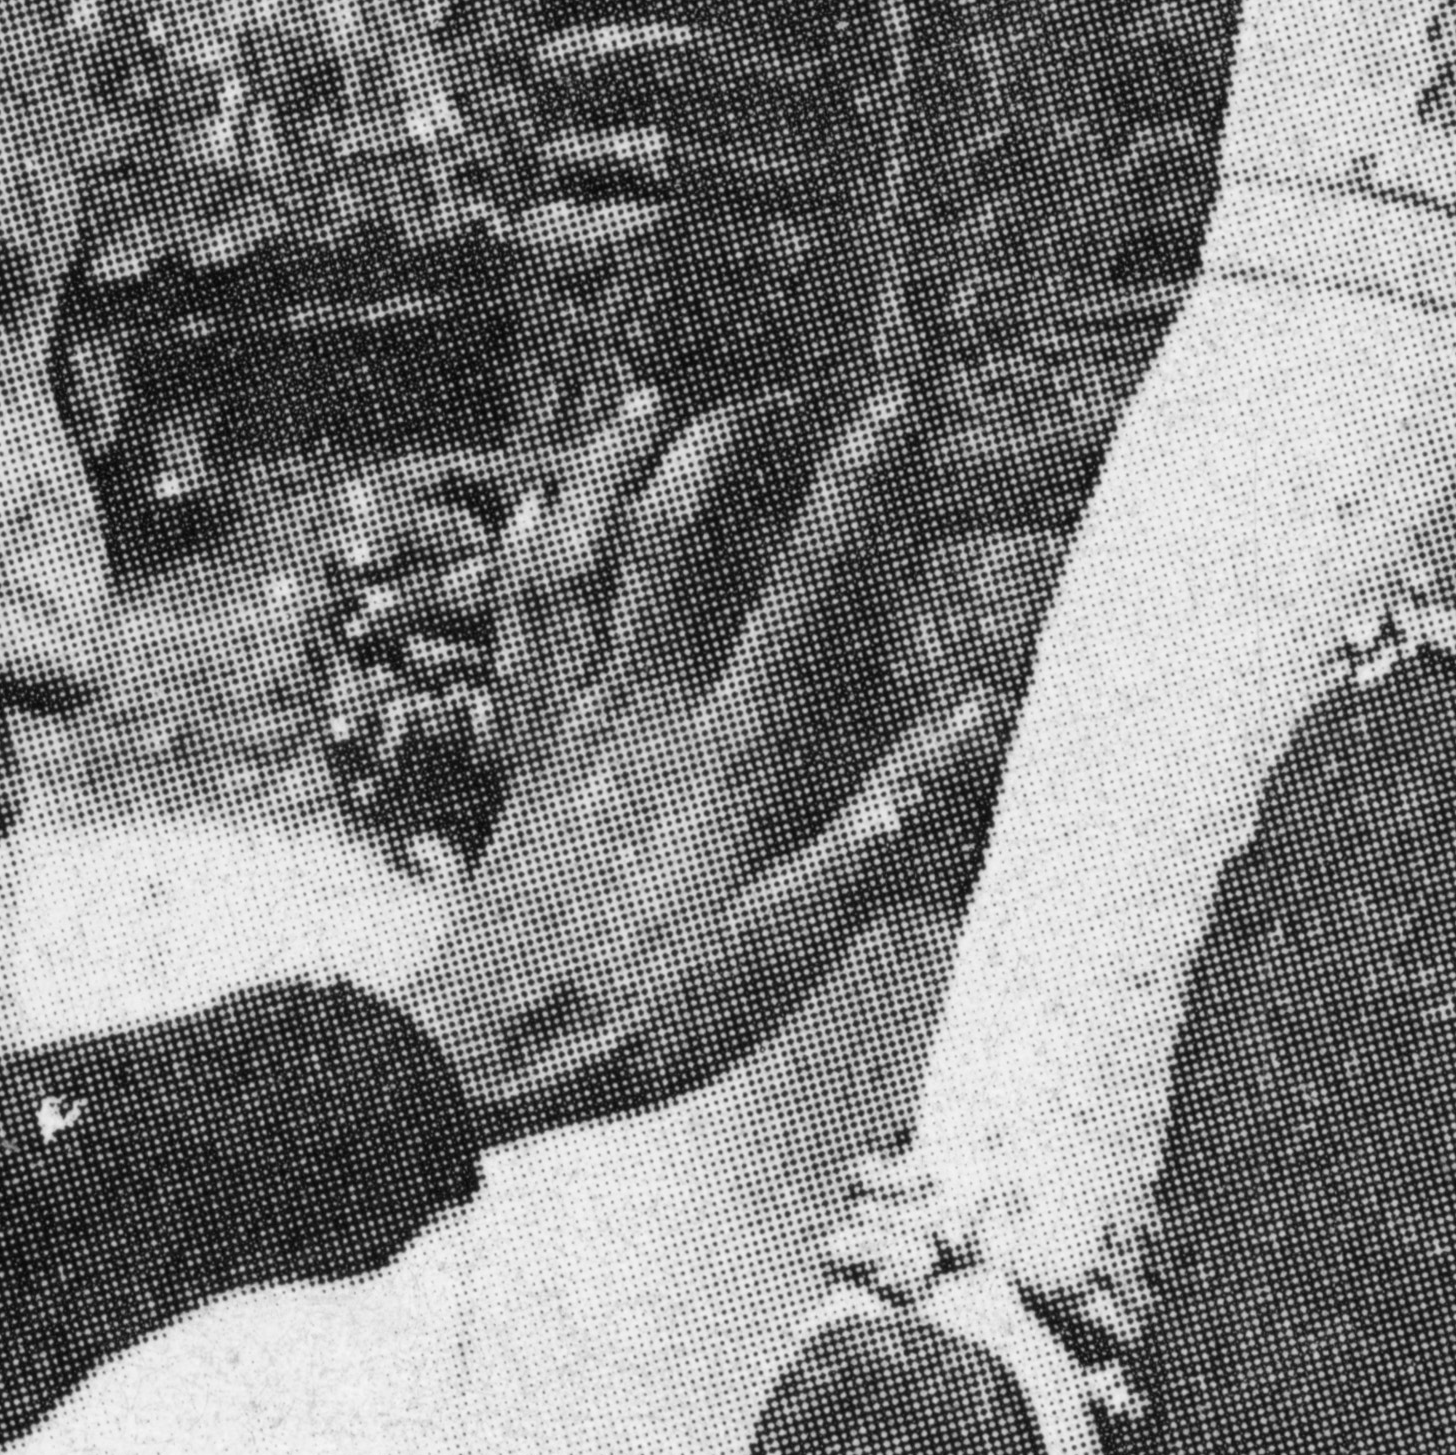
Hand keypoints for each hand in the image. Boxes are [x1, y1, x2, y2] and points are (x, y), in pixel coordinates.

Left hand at [404, 388, 1005, 1141]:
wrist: (483, 1057)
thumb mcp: (789, 947)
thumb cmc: (638, 1018)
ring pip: (574, 559)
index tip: (894, 406)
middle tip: (776, 398)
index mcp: (725, 755)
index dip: (855, 487)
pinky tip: (536, 525)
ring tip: (645, 406)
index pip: (806, 591)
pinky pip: (518, 632)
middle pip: (674, 539)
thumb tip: (972, 723)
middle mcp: (640, 714)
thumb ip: (880, 830)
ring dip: (609, 470)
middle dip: (727, 446)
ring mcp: (570, 728)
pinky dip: (527, 561)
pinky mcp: (523, 761)